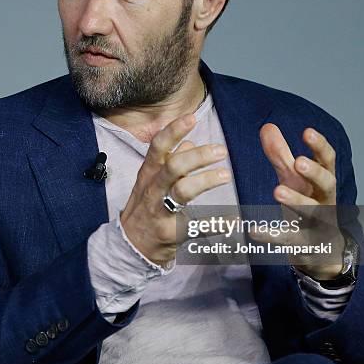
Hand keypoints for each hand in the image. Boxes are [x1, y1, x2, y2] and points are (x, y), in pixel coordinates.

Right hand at [120, 113, 231, 265]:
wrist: (130, 245)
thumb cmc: (145, 207)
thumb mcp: (151, 181)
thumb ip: (170, 161)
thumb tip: (189, 142)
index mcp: (149, 173)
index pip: (158, 146)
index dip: (173, 131)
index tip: (191, 118)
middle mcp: (153, 189)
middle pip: (174, 166)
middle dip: (198, 156)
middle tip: (221, 150)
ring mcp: (160, 211)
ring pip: (182, 191)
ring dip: (206, 180)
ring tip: (226, 175)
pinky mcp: (170, 232)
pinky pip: (196, 226)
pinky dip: (216, 223)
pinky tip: (233, 219)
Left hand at [257, 123, 345, 279]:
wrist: (321, 251)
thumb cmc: (307, 207)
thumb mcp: (294, 181)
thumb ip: (280, 156)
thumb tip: (267, 126)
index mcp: (323, 183)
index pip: (328, 162)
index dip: (320, 147)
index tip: (307, 132)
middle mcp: (325, 202)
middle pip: (328, 185)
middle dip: (315, 173)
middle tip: (299, 162)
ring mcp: (319, 225)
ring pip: (313, 213)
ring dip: (297, 201)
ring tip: (277, 190)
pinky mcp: (306, 246)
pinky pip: (290, 240)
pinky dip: (272, 235)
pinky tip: (254, 231)